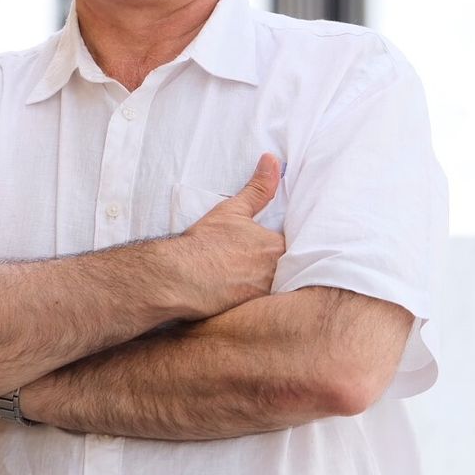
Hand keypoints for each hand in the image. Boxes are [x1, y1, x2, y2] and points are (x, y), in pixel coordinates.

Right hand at [174, 154, 285, 314]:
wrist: (179, 276)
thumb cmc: (204, 242)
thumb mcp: (233, 211)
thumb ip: (258, 188)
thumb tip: (272, 160)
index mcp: (277, 246)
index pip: (294, 246)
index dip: (283, 248)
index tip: (269, 248)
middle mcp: (278, 273)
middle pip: (289, 270)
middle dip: (279, 268)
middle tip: (257, 267)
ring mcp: (266, 296)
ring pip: (277, 290)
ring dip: (269, 286)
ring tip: (249, 282)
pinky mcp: (252, 313)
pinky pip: (263, 308)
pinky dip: (257, 303)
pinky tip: (242, 298)